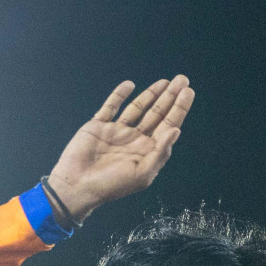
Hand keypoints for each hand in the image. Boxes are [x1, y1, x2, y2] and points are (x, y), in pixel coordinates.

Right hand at [47, 76, 194, 222]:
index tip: (188, 92)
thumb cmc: (111, 185)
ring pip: (138, 108)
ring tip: (165, 82)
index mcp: (147, 152)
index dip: (179, 109)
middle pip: (157, 114)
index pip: (168, 126)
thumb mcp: (142, 174)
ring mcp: (117, 132)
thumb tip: (176, 130)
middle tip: (182, 79)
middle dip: (170, 97)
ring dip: (151, 94)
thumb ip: (160, 152)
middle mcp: (135, 140)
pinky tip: (130, 85)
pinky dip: (119, 95)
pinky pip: (111, 107)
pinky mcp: (99, 126)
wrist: (77, 185)